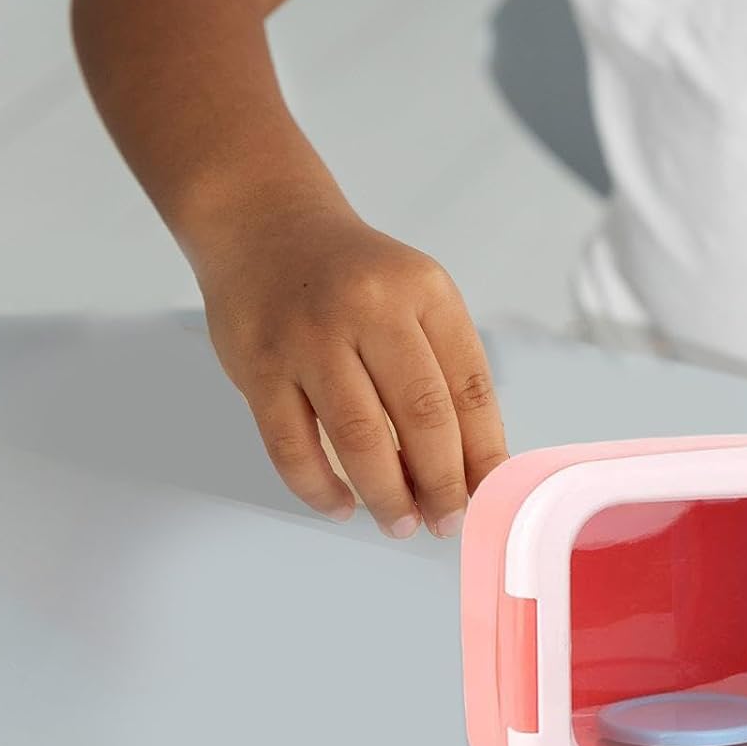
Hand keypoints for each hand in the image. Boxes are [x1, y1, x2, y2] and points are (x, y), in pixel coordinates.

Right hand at [192, 200, 506, 536]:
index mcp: (423, 290)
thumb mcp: (411, 296)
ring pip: (359, 438)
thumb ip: (440, 369)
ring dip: (386, 495)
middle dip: (441, 483)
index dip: (484, 452)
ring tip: (400, 523)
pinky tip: (339, 506)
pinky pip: (292, 446)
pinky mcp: (259, 365)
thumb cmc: (349, 276)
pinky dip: (319, 488)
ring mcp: (310, 336)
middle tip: (446, 521)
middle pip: (422, 415)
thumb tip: (469, 466)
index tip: (487, 495)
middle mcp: (370, 307)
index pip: (470, 386)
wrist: (263, 222)